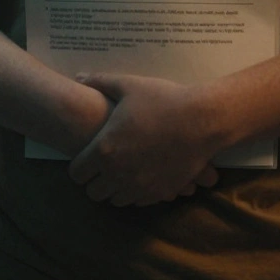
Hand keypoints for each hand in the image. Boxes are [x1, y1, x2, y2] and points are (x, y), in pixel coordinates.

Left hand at [68, 72, 221, 206]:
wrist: (203, 120)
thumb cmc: (163, 100)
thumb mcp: (128, 86)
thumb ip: (100, 82)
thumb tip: (80, 77)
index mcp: (105, 150)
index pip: (76, 174)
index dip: (79, 166)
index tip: (86, 158)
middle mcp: (119, 174)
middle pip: (93, 193)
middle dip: (95, 181)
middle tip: (102, 166)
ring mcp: (141, 187)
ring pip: (115, 201)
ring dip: (115, 188)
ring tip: (122, 171)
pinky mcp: (161, 193)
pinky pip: (139, 202)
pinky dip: (136, 192)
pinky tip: (141, 175)